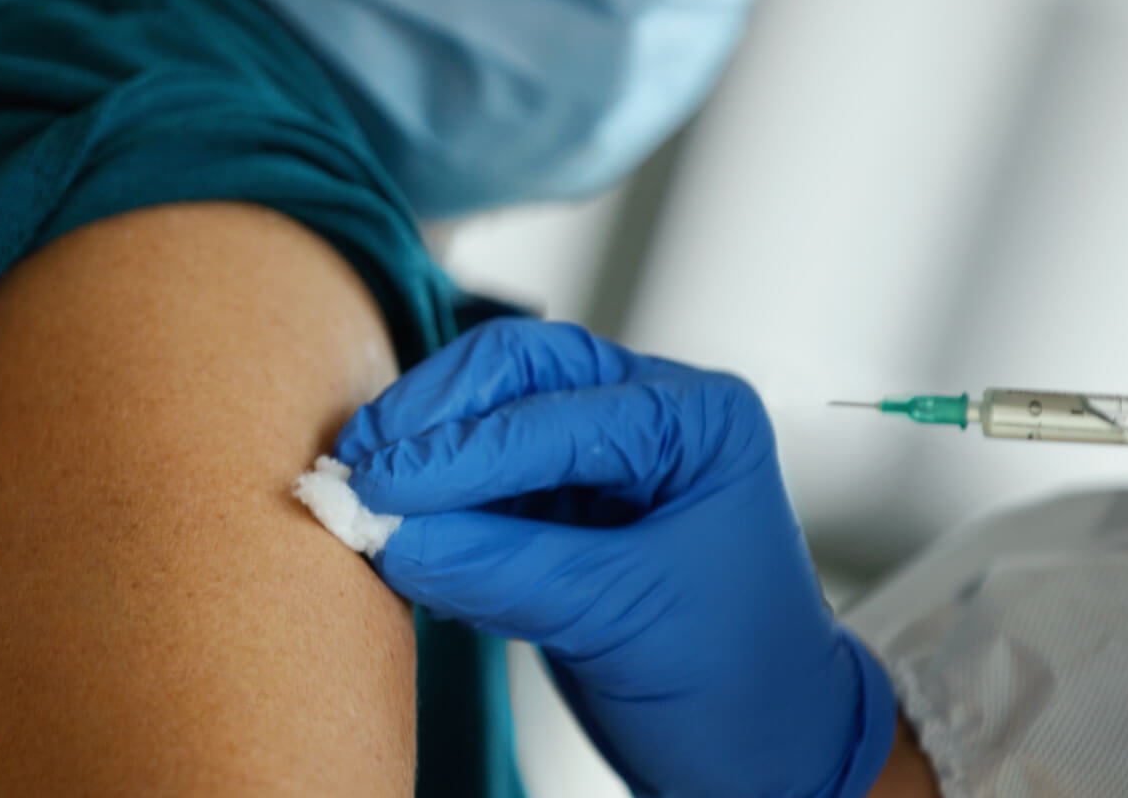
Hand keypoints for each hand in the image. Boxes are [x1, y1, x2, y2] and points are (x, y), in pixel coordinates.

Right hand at [335, 319, 897, 797]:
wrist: (770, 752)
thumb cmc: (741, 683)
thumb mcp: (623, 622)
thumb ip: (503, 570)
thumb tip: (392, 535)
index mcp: (693, 418)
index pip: (550, 412)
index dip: (453, 453)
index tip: (375, 488)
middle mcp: (651, 413)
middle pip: (515, 374)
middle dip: (431, 417)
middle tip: (357, 463)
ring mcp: (607, 453)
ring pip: (491, 413)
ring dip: (424, 448)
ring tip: (358, 489)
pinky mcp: (567, 500)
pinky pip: (486, 477)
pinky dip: (437, 496)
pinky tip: (395, 523)